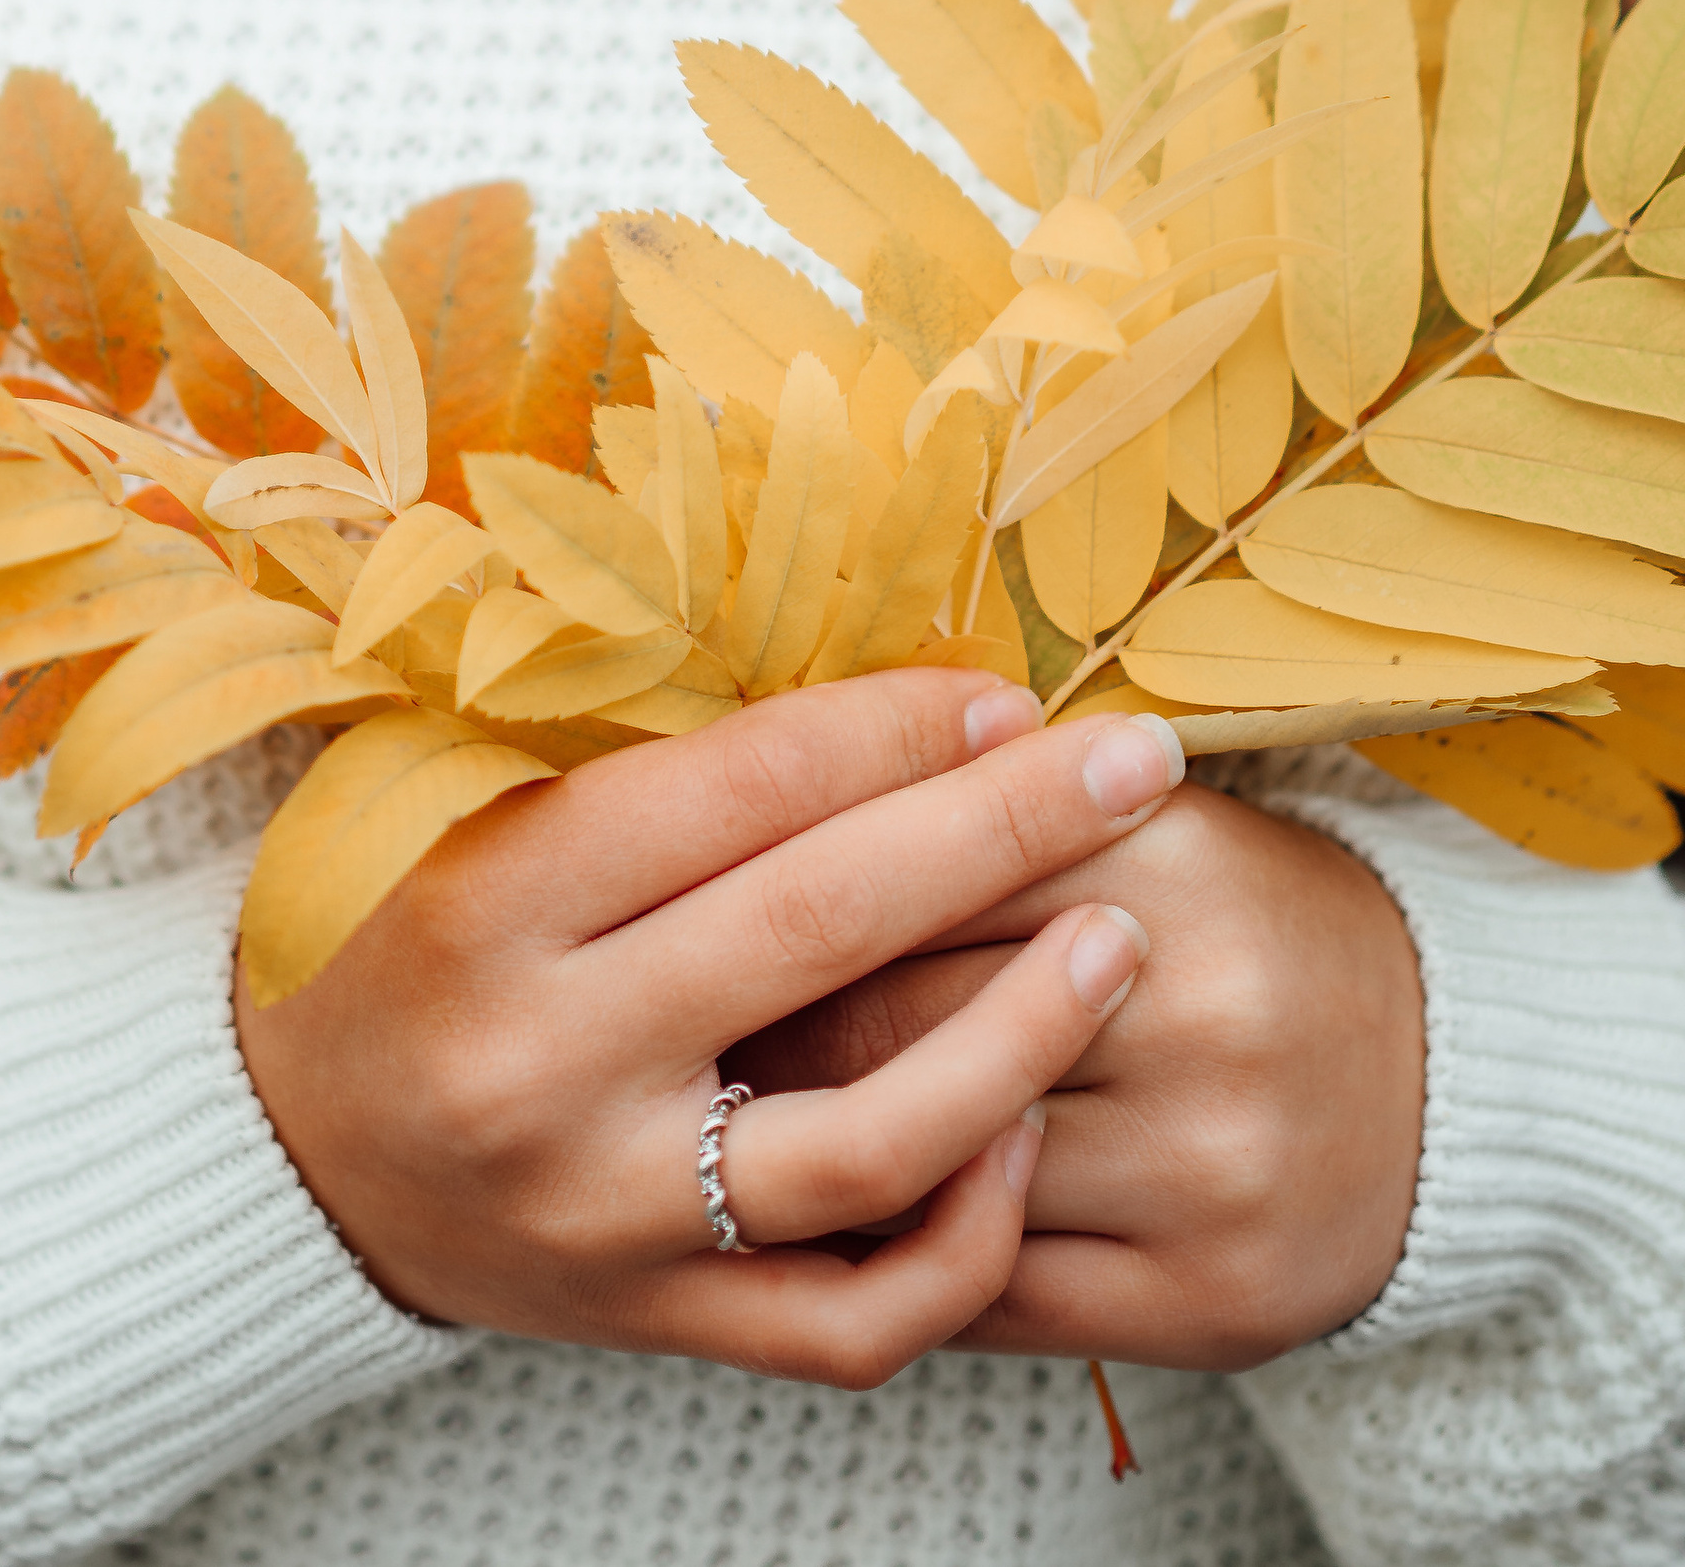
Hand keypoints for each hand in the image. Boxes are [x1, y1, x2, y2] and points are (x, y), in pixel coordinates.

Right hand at [233, 674, 1187, 1385]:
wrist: (280, 1150)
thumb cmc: (398, 932)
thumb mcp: (460, 807)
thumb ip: (634, 757)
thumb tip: (868, 682)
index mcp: (489, 903)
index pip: (734, 794)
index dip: (887, 730)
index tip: (1002, 689)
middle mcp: (548, 1063)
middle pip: (820, 930)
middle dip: (1000, 830)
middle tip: (1127, 760)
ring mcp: (610, 1214)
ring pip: (869, 1143)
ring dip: (1021, 1036)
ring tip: (1119, 943)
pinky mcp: (657, 1324)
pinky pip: (853, 1314)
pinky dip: (964, 1234)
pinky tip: (1026, 1132)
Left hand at [728, 779, 1423, 1367]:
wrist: (1442, 1076)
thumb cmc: (1234, 919)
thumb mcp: (1132, 821)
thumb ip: (971, 810)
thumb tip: (752, 817)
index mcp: (1159, 856)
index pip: (904, 862)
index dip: (774, 882)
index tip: (683, 894)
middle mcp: (1196, 1007)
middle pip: (896, 1017)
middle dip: (764, 1020)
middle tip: (668, 1011)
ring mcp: (1207, 1166)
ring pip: (931, 1166)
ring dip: (807, 1146)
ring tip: (722, 1112)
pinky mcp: (1209, 1301)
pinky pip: (991, 1290)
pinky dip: (898, 1254)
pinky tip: (837, 1218)